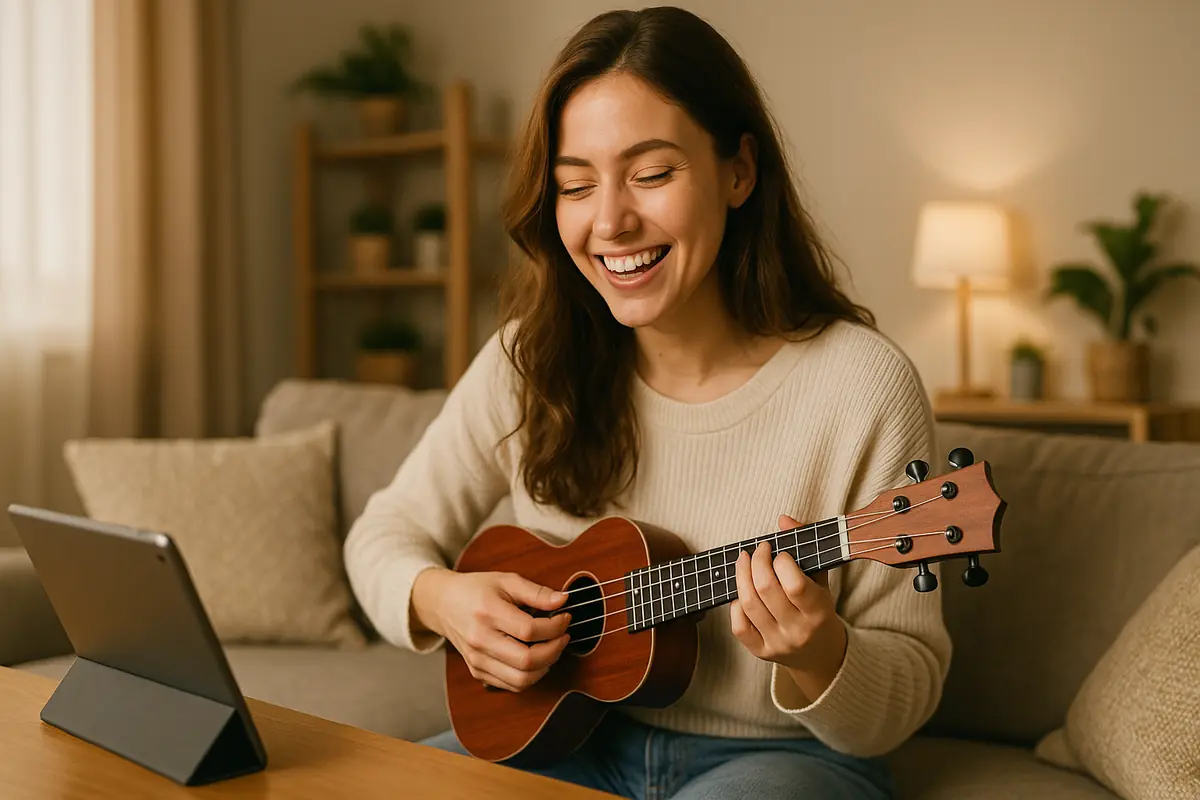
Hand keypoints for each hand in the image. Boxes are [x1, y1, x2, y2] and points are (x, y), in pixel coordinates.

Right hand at [412, 568, 570, 691]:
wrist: (443, 604)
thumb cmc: (476, 590)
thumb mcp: (506, 581)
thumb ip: (536, 592)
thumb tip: (563, 601)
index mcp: (487, 613)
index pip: (529, 630)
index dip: (555, 626)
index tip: (565, 617)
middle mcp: (480, 640)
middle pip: (527, 661)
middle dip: (554, 650)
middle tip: (563, 636)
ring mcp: (477, 660)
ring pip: (521, 680)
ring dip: (545, 666)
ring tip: (551, 648)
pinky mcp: (477, 672)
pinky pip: (512, 685)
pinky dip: (531, 676)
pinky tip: (536, 658)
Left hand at [730, 514, 847, 700]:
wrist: (821, 654)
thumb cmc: (819, 610)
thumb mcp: (821, 579)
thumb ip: (805, 545)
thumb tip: (783, 519)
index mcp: (819, 613)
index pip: (795, 585)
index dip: (782, 562)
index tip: (780, 552)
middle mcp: (798, 631)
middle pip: (766, 590)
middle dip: (757, 561)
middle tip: (759, 549)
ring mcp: (777, 643)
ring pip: (748, 604)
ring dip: (742, 575)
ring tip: (744, 561)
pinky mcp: (760, 652)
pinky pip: (739, 626)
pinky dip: (736, 604)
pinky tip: (742, 592)